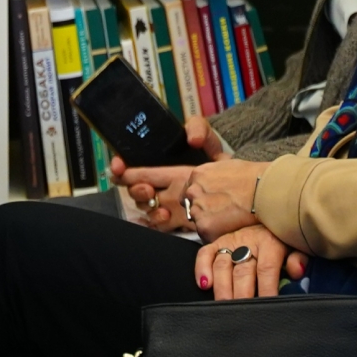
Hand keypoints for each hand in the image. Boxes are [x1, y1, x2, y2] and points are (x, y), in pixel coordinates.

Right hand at [114, 117, 233, 228]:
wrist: (237, 181)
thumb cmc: (218, 157)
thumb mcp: (207, 136)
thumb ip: (199, 129)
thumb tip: (191, 139)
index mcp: (162, 167)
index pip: (132, 169)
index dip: (120, 168)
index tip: (118, 167)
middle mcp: (160, 187)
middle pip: (136, 192)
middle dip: (136, 191)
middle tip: (148, 190)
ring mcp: (168, 204)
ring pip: (147, 210)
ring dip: (150, 210)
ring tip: (163, 210)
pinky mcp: (178, 220)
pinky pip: (160, 227)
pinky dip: (157, 225)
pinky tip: (164, 221)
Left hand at [176, 156, 264, 237]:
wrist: (264, 190)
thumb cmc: (253, 177)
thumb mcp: (227, 163)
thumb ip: (213, 174)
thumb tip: (213, 178)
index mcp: (198, 175)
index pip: (189, 192)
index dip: (201, 199)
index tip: (212, 203)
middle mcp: (193, 191)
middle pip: (192, 208)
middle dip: (204, 211)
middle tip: (223, 213)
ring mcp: (197, 209)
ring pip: (198, 222)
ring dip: (210, 224)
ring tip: (229, 220)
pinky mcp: (205, 226)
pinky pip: (205, 235)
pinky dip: (216, 234)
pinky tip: (230, 227)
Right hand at [195, 224, 306, 299]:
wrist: (270, 215)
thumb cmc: (283, 238)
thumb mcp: (296, 246)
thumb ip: (298, 259)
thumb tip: (296, 271)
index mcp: (270, 241)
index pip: (266, 268)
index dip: (266, 289)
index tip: (266, 307)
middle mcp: (248, 240)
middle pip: (242, 271)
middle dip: (241, 295)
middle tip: (242, 314)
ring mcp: (231, 241)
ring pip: (222, 266)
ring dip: (222, 289)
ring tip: (224, 308)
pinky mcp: (217, 242)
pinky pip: (205, 254)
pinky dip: (202, 269)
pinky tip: (204, 285)